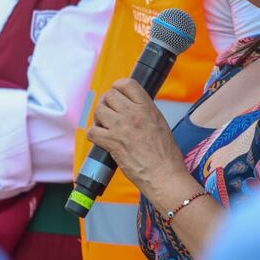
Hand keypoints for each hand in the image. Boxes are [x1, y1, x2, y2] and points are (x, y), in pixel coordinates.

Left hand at [87, 78, 190, 193]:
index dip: (118, 87)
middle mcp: (132, 114)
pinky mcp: (111, 143)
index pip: (127, 84)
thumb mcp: (160, 124)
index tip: (117, 95)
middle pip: (109, 96)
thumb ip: (145, 111)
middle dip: (107, 104)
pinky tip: (102, 140)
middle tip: (110, 114)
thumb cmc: (166, 155)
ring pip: (99, 110)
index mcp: (147, 108)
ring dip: (99, 118)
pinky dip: (95, 135)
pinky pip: (93, 132)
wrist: (164, 175)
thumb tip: (132, 106)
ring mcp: (120, 127)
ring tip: (106, 127)